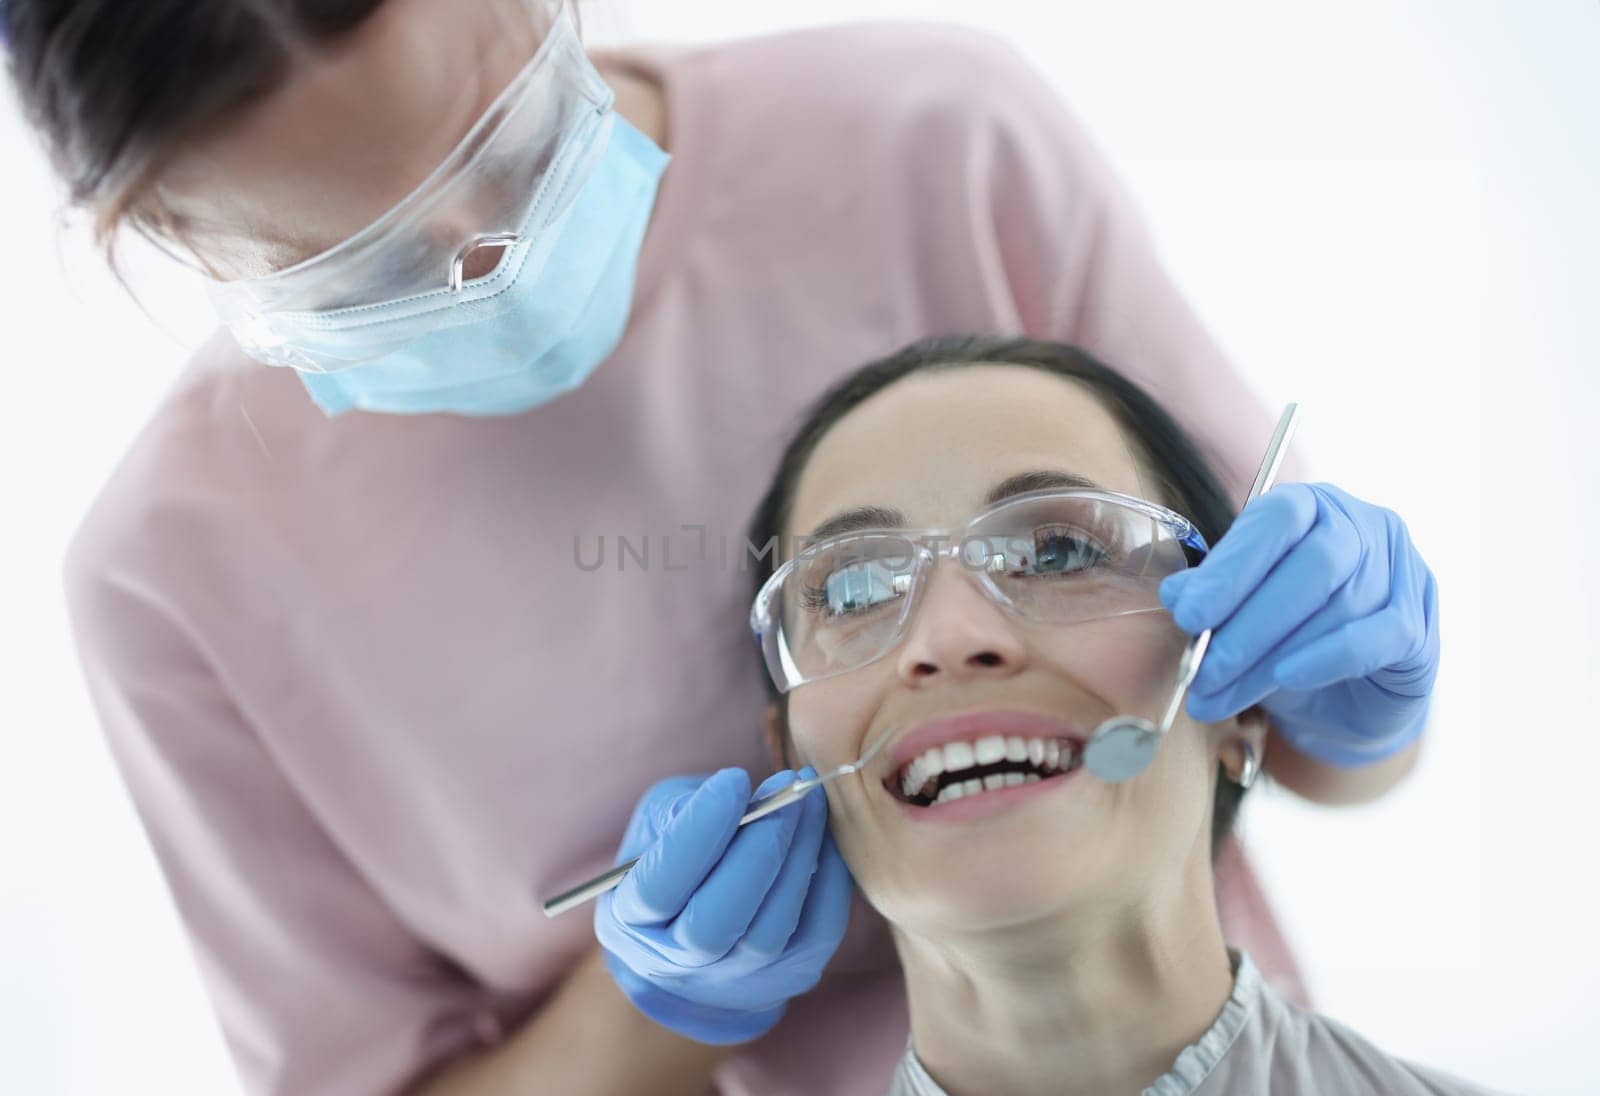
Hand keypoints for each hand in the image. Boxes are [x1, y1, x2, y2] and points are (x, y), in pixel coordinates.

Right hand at [594, 767, 851, 1044]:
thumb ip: (681, 811)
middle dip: (758, 848)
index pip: (660, 886)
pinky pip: (817, 932)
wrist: (698, 931)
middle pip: (716, 922)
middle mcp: (675, 962)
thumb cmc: (674, 859)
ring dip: (799, 856)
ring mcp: (734, 979)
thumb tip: (735, 802)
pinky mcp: (787, 976)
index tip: (734, 778)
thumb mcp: (657, 823)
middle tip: (787, 789)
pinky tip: (823, 836)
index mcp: (631, 919)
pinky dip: (829, 879)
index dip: (699, 831)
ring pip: (770, 930)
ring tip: (810, 801)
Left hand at [1158, 482, 1439, 766]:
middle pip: (1310, 565)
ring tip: (1222, 693)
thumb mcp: (1239, 615)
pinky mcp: (1419, 626)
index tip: (1189, 616)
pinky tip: (1286, 679)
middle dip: (1248, 623)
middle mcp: (1363, 527)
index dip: (1230, 568)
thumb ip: (1212, 596)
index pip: (1275, 520)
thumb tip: (1177, 593)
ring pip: (1339, 605)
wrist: (1347, 702)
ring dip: (1272, 655)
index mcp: (1312, 507)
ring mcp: (1402, 572)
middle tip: (1203, 670)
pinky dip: (1326, 658)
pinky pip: (1377, 636)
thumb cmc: (1286, 643)